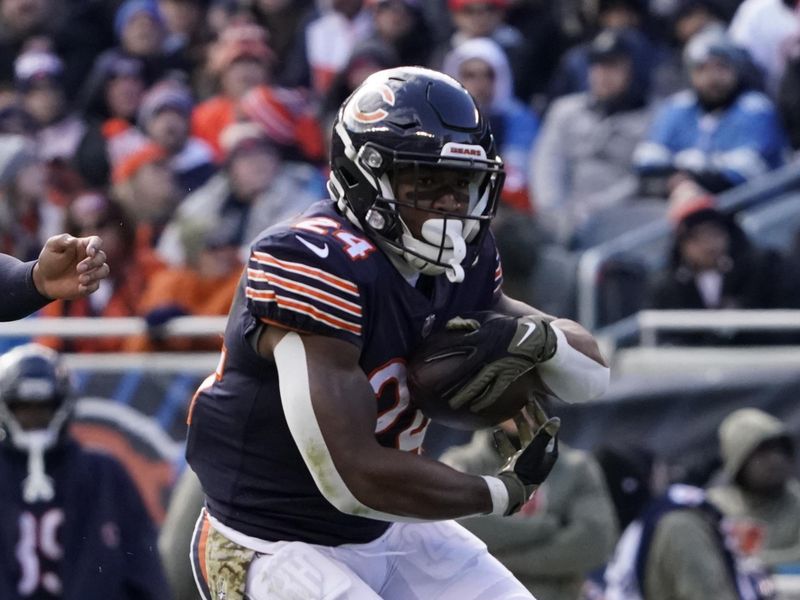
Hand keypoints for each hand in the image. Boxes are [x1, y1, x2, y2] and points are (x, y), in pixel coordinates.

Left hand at [32, 234, 109, 299]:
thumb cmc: (50, 260)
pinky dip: (90, 287)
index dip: (96, 246)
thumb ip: (61, 240)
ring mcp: (92, 271)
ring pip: (104, 270)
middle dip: (93, 263)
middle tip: (79, 268)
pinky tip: (80, 287)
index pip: (96, 241)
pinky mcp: (90, 284)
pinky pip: (96, 285)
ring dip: (95, 275)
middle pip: (102, 257)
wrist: (45, 280)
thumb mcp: (52, 247)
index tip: (90, 253)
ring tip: (81, 279)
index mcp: (83, 246)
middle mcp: (90, 258)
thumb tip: (73, 241)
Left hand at [445, 314, 556, 412]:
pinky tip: (475, 408)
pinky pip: (495, 390)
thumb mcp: (488, 318)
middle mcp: (486, 353)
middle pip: (463, 370)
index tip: (424, 361)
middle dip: (448, 382)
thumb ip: (468, 321)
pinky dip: (485, 400)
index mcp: (480, 337)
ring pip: (477, 384)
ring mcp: (497, 366)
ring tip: (452, 405)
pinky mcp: (508, 376)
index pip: (454, 346)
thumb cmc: (510, 326)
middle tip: (435, 392)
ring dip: (464, 395)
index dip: (438, 353)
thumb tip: (449, 324)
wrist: (536, 337)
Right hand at [493, 400, 559, 515]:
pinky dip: (504, 440)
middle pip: (534, 432)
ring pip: (522, 439)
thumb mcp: (535, 449)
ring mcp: (527, 461)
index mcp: (548, 453)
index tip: (532, 402)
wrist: (511, 491)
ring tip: (509, 414)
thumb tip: (557, 419)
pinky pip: (510, 449)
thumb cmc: (526, 469)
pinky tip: (496, 432)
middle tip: (521, 403)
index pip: (547, 429)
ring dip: (516, 426)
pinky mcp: (515, 466)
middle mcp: (540, 457)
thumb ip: (544, 434)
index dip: (540, 414)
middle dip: (528, 418)